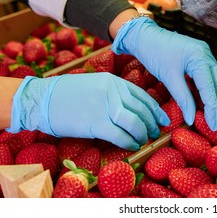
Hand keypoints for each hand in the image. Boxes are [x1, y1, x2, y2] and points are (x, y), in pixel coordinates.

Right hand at [8, 73, 169, 149]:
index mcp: (113, 81)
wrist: (42, 99)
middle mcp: (113, 91)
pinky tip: (132, 146)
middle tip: (155, 132)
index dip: (155, 110)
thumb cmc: (67, 94)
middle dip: (152, 123)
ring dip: (143, 134)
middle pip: (142, 110)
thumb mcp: (95, 85)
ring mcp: (104, 107)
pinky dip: (129, 142)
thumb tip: (132, 109)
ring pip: (135, 123)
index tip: (163, 119)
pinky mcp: (95, 123)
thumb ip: (114, 94)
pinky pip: (120, 135)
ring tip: (144, 140)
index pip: (143, 96)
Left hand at [112, 17, 216, 130]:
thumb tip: (191, 119)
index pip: (209, 88)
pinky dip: (209, 92)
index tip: (214, 126)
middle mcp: (207, 55)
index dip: (212, 109)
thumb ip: (182, 98)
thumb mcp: (168, 77)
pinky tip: (211, 105)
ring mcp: (205, 56)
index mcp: (200, 57)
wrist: (145, 35)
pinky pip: (208, 78)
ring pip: (215, 83)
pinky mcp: (199, 59)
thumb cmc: (154, 52)